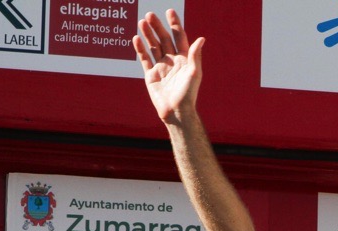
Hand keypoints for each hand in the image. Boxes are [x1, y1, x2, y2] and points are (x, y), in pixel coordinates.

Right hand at [133, 9, 203, 125]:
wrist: (176, 112)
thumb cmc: (188, 94)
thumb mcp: (194, 73)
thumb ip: (195, 55)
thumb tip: (201, 39)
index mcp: (184, 59)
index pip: (179, 37)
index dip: (175, 25)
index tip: (170, 12)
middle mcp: (172, 61)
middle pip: (164, 39)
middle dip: (157, 27)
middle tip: (150, 15)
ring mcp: (161, 67)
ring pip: (153, 47)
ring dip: (148, 34)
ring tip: (142, 22)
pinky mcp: (151, 75)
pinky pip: (145, 59)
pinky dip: (140, 49)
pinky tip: (136, 38)